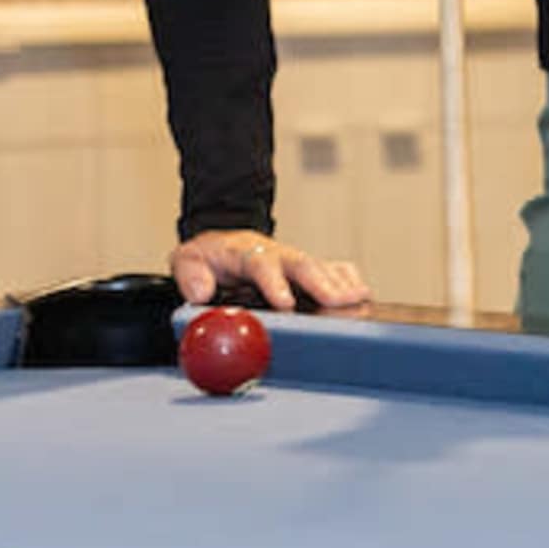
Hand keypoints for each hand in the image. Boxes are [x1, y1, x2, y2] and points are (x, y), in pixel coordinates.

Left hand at [169, 229, 367, 314]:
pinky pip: (333, 268)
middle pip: (303, 265)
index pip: (262, 265)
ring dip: (340, 284)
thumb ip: (191, 276)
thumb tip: (201, 293)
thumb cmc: (209, 257)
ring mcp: (294, 259)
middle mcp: (277, 254)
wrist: (224, 244)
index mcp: (246, 253)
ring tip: (359, 298)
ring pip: (321, 267)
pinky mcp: (307, 266)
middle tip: (337, 301)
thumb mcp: (187, 260)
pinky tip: (361, 293)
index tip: (285, 303)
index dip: (275, 284)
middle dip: (322, 283)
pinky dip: (348, 279)